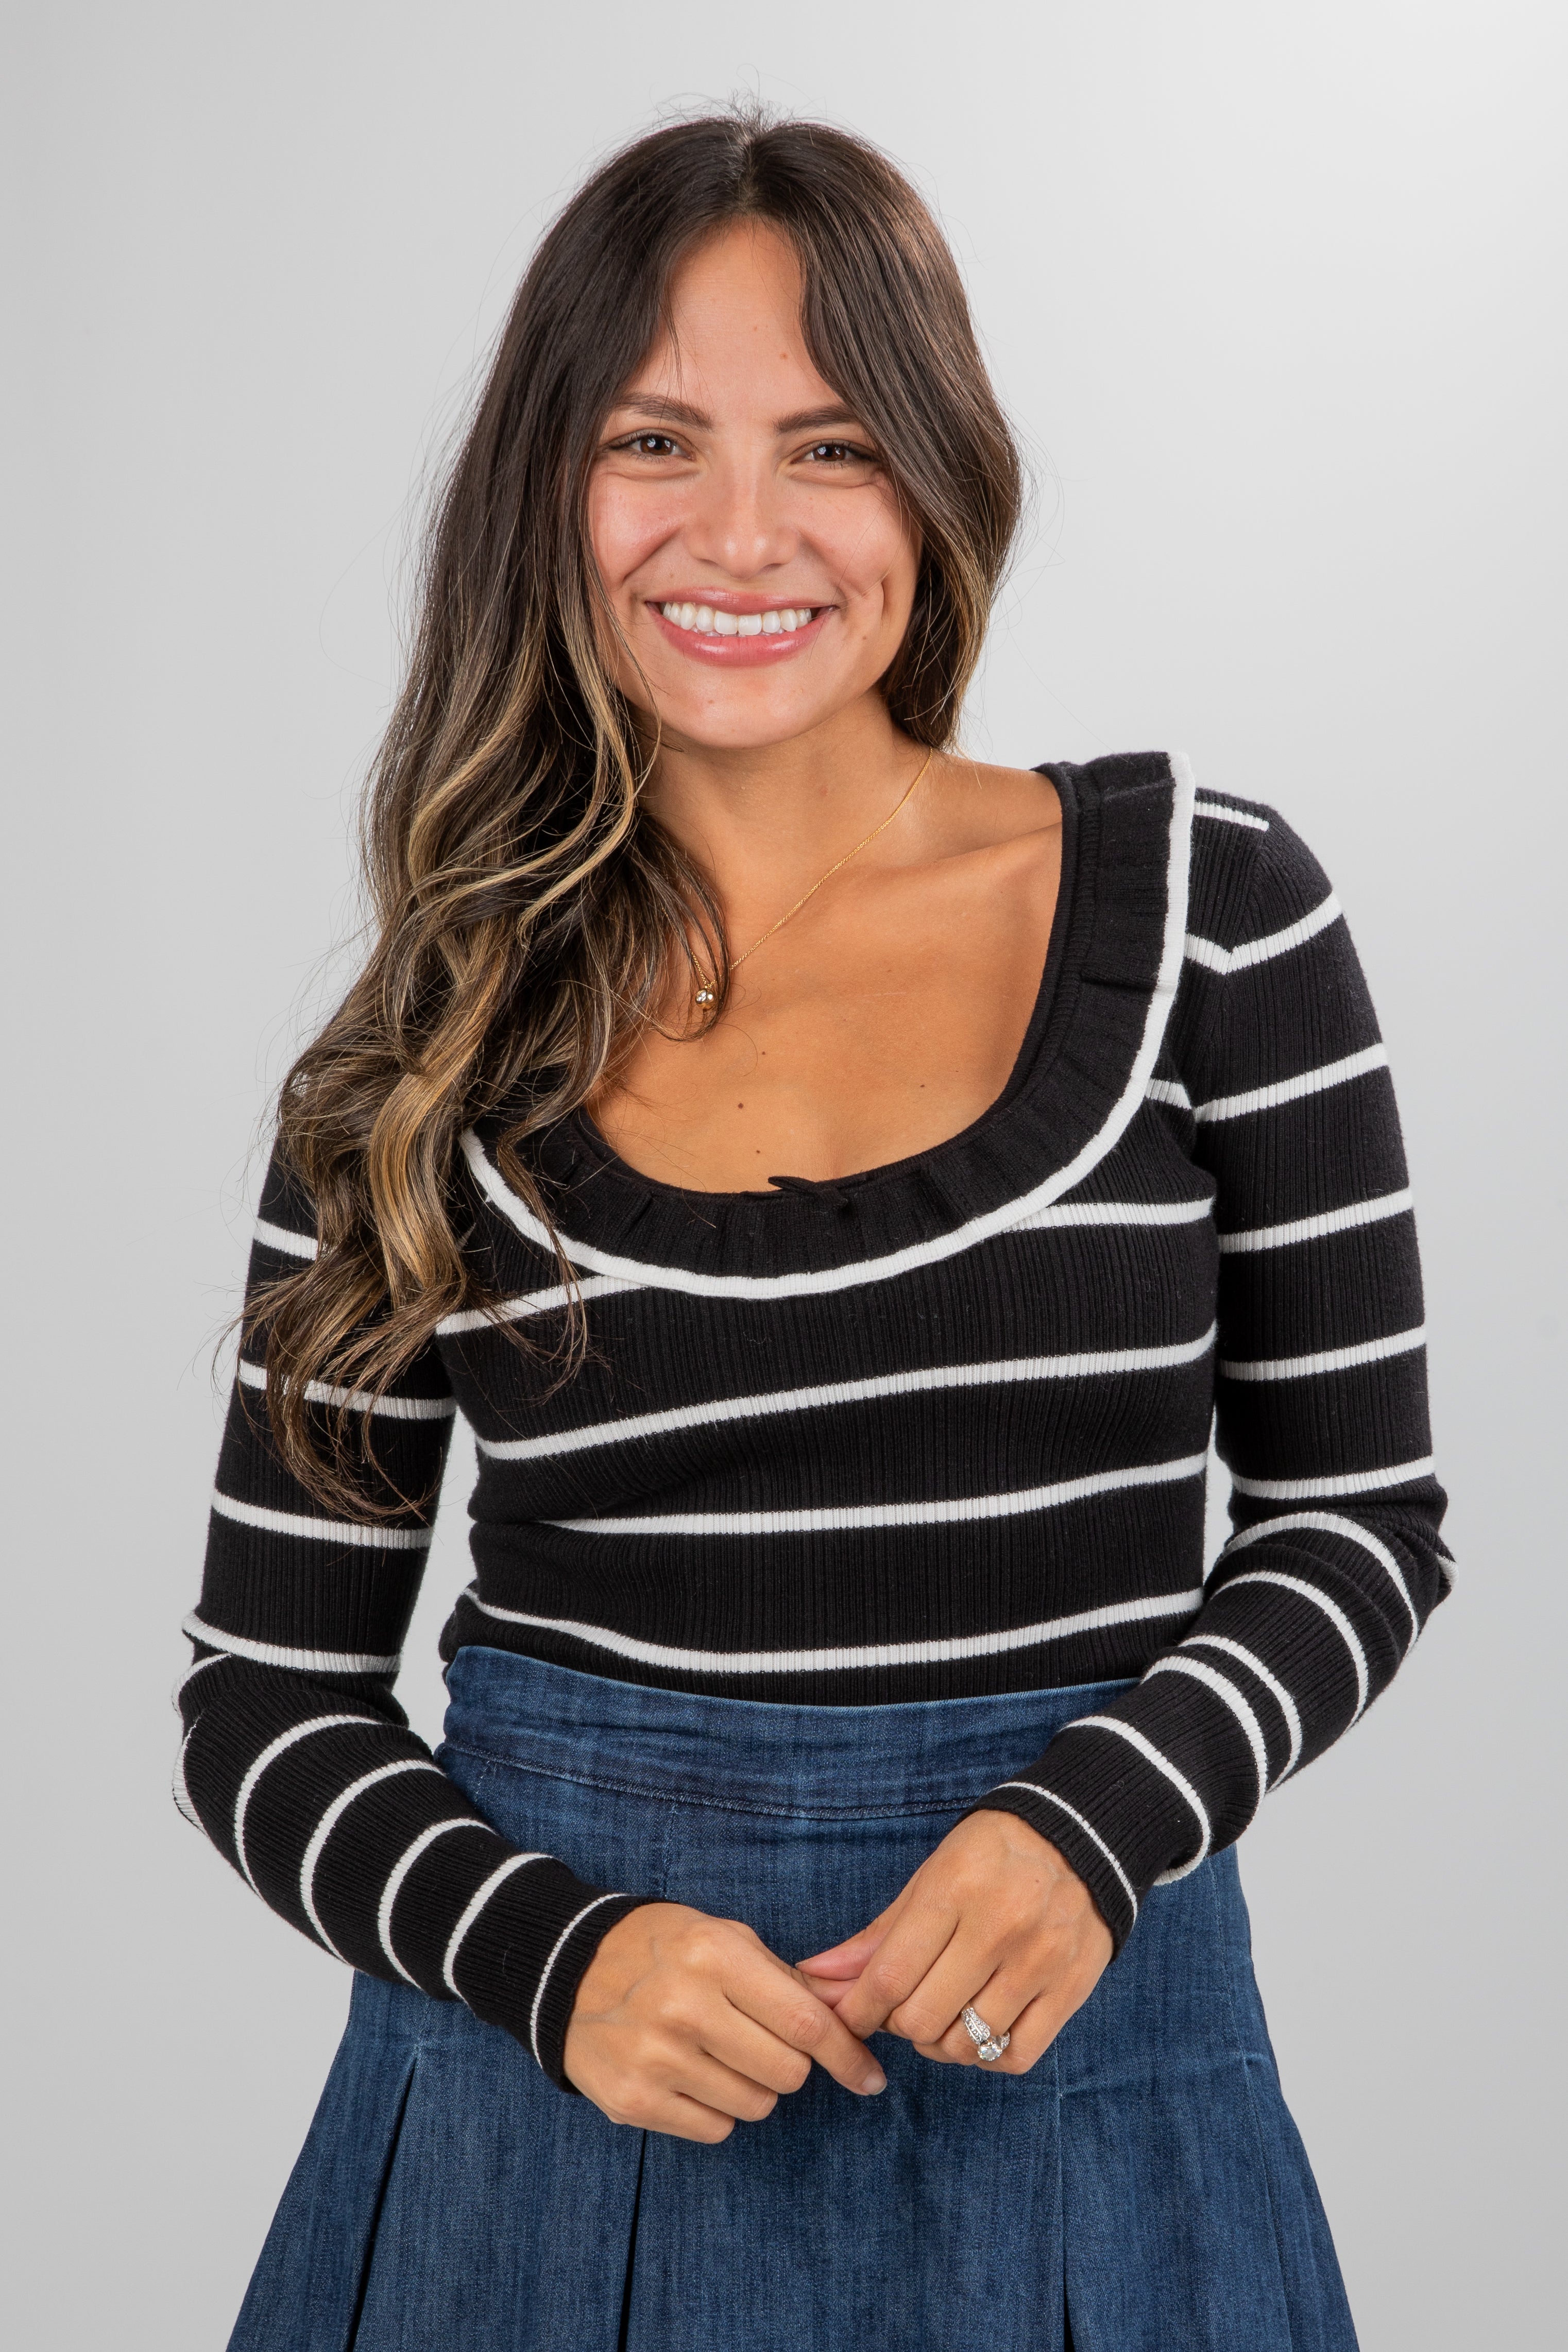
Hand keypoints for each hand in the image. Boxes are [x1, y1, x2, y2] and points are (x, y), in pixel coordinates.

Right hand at [563, 1901, 887, 2141]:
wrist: (567, 1970)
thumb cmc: (663, 1950)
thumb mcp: (724, 1938)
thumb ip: (786, 1979)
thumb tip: (851, 2022)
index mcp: (713, 1956)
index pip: (804, 2021)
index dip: (847, 2054)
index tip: (870, 2077)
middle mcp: (684, 2006)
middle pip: (787, 2072)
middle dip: (791, 2064)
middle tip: (764, 2043)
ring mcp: (655, 2058)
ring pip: (755, 2105)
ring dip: (752, 2086)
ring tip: (718, 2053)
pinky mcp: (633, 2100)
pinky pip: (715, 2129)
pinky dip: (715, 2109)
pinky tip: (690, 2073)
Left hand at [796, 1812, 1111, 2074]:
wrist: (1083, 1838)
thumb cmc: (991, 1856)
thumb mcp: (930, 1877)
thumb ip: (877, 1935)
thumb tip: (817, 1977)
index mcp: (956, 1889)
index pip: (890, 1975)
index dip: (857, 2010)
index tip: (849, 2017)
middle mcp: (999, 1926)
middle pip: (922, 2017)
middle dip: (898, 2025)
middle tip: (901, 2008)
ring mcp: (1039, 1962)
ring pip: (966, 2044)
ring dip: (939, 2043)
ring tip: (940, 2017)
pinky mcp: (1070, 1990)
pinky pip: (1014, 2056)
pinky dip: (985, 2056)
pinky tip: (978, 2029)